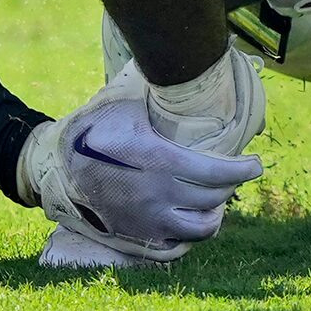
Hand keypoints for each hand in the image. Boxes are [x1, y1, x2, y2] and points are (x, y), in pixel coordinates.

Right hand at [18, 67, 262, 263]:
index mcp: (157, 161)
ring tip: (217, 198)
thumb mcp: (127, 101)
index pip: (216, 173)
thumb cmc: (95, 126)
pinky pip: (174, 250)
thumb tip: (192, 60)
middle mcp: (153, 196)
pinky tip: (192, 218)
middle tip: (235, 173)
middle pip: (213, 200)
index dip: (243, 170)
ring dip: (215, 214)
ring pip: (199, 230)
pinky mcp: (133, 239)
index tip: (256, 164)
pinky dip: (189, 237)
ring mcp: (143, 223)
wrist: (54, 164)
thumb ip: (161, 91)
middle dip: (231, 186)